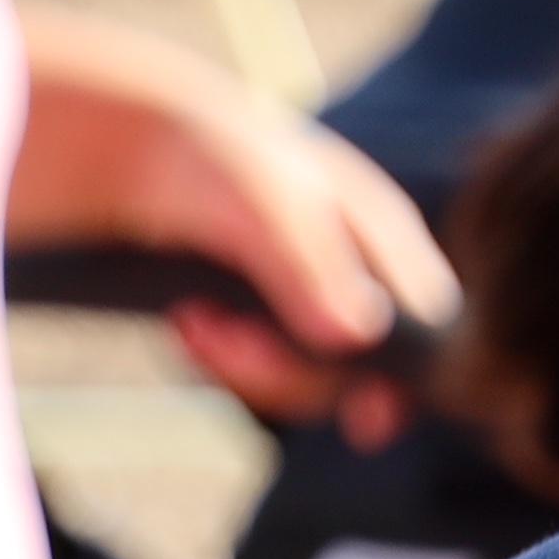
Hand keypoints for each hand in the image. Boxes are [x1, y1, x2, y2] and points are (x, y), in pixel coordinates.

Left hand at [5, 10, 455, 440]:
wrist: (132, 135)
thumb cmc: (213, 154)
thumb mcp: (268, 203)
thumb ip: (312, 266)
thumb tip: (355, 339)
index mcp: (386, 238)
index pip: (427, 328)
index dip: (403, 381)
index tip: (364, 424)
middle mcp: (358, 274)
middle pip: (358, 369)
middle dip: (289, 372)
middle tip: (221, 344)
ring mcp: (308, 298)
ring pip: (303, 377)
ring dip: (245, 367)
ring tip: (193, 325)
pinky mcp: (260, 313)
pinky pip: (259, 368)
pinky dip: (221, 359)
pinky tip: (187, 326)